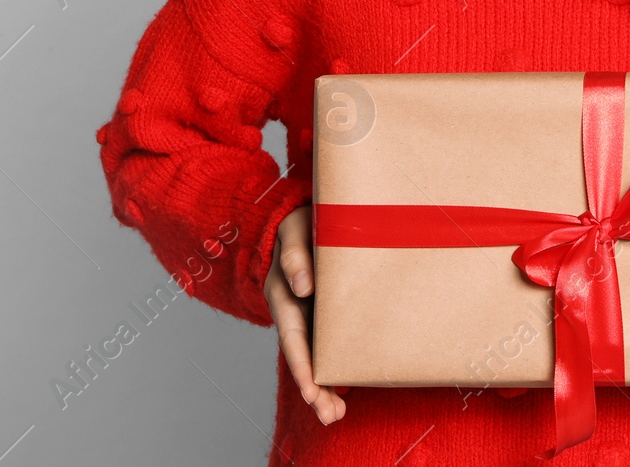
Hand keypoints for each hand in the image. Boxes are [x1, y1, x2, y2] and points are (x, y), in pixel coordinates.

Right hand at [264, 205, 347, 424]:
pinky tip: (346, 392)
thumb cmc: (303, 220)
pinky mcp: (326, 313)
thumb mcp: (294, 229)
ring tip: (335, 415)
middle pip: (303, 356)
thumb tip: (303, 286)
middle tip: (329, 415)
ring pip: (316, 355)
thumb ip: (294, 253)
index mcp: (284, 293)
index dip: (302, 365)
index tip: (312, 391)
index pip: (292, 336)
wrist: (310, 214)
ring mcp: (310, 314)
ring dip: (325, 388)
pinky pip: (330, 344)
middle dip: (314, 389)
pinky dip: (336, 368)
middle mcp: (294, 310)